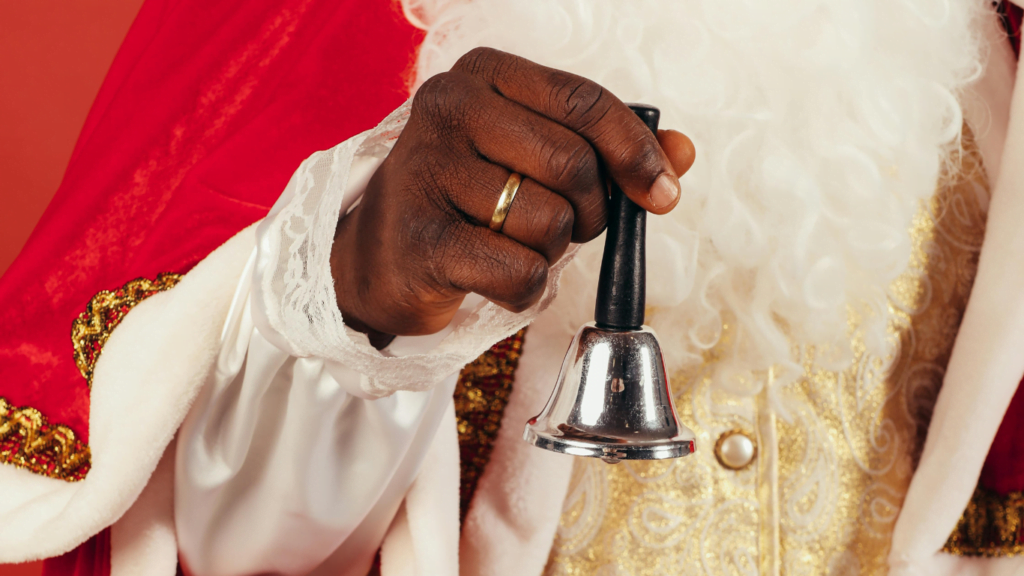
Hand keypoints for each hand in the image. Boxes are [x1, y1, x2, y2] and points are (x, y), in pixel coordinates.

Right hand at [331, 47, 695, 340]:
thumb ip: (610, 149)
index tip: (661, 193)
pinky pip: (522, 273)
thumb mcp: (537, 158)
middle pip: (575, 166)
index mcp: (483, 72)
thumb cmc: (472, 200)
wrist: (384, 256)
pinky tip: (492, 278)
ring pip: (552, 224)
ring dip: (549, 252)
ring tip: (508, 244)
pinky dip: (525, 289)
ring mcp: (428, 171)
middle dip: (589, 211)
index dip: (636, 152)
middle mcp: (448, 108)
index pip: (585, 102)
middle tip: (561, 225)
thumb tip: (681, 154)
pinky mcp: (423, 239)